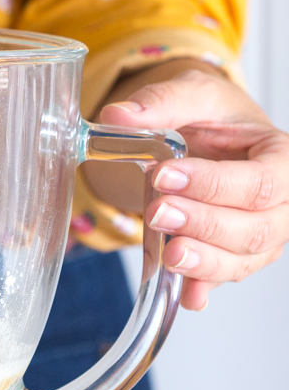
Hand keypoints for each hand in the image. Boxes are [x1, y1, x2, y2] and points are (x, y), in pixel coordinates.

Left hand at [102, 68, 288, 310]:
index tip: (164, 174)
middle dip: (205, 225)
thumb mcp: (192, 94)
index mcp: (280, 157)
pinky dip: (204, 286)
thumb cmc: (215, 115)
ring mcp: (262, 233)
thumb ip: (160, 103)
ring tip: (168, 253)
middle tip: (157, 212)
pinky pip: (225, 276)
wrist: (213, 133)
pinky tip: (186, 295)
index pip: (260, 182)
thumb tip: (116, 117)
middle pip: (257, 228)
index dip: (214, 184)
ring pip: (244, 259)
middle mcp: (281, 203)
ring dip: (205, 261)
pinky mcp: (235, 253)